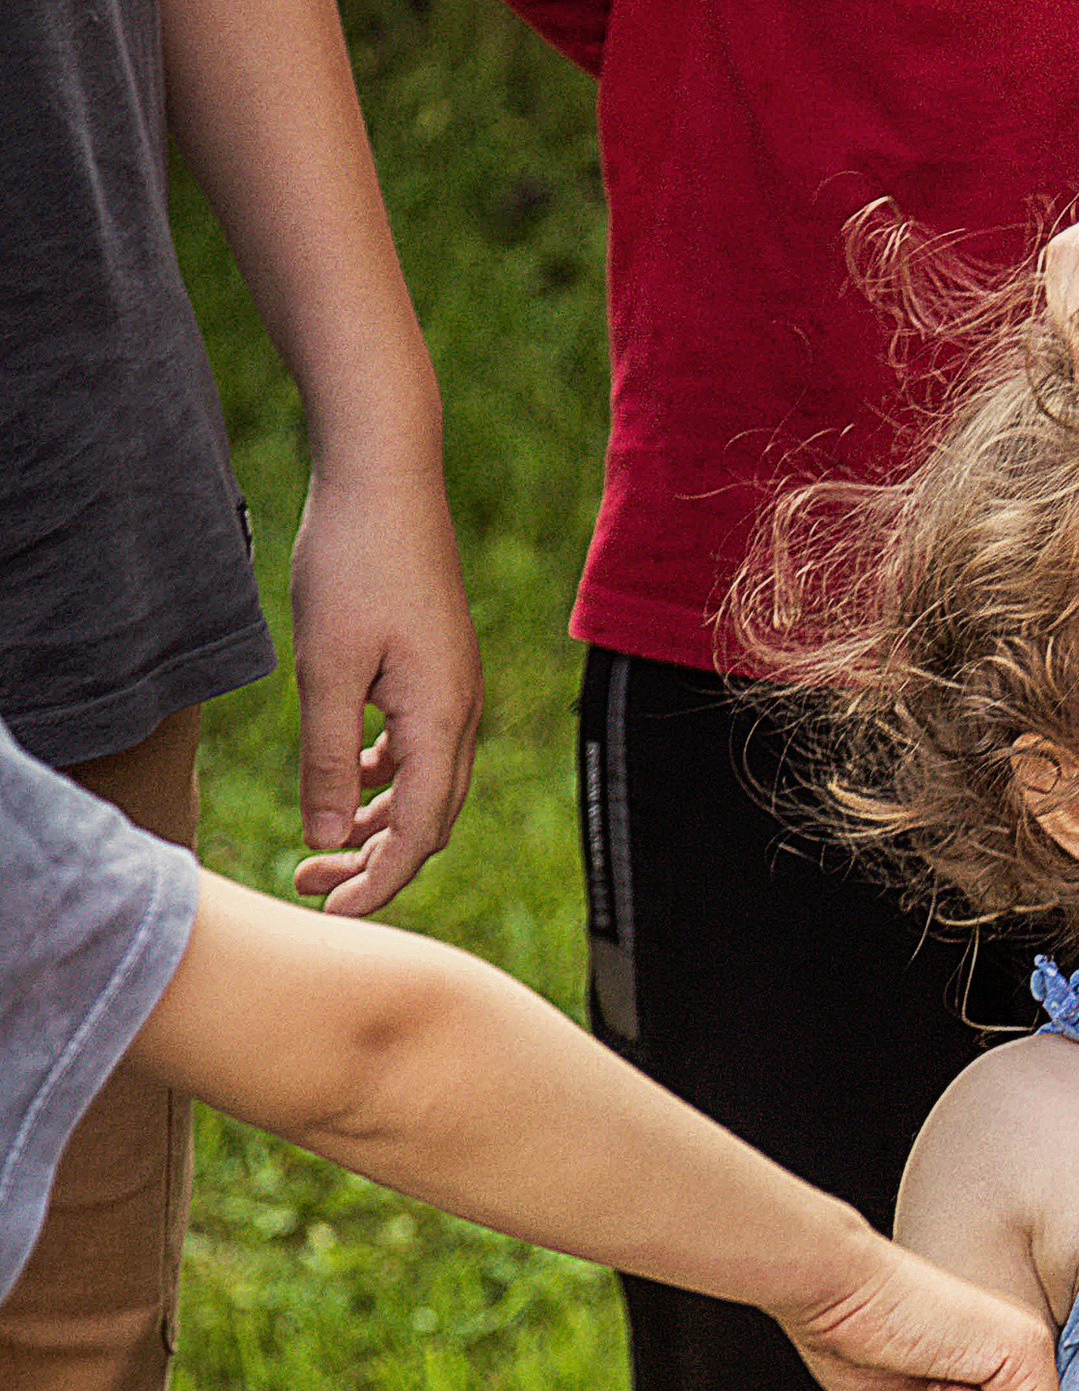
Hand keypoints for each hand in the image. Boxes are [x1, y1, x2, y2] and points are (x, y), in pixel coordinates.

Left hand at [288, 470, 482, 912]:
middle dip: (373, 865)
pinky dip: (382, 780)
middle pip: (428, 822)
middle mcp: (460, 714)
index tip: (329, 916)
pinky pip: (418, 749)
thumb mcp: (325, 668)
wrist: (386, 474)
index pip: (417, 835)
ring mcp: (452, 692)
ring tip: (317, 848)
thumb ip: (327, 758)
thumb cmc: (353, 562)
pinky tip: (342, 779)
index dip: (377, 886)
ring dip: (374, 825)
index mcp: (442, 719)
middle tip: (306, 887)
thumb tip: (326, 840)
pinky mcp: (435, 671)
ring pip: (422, 788)